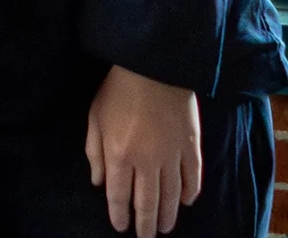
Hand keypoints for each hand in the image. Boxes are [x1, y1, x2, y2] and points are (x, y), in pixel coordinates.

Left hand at [86, 64, 202, 237]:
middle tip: (146, 237)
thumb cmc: (118, 90)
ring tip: (165, 227)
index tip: (121, 227)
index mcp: (119, 155)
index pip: (119, 196)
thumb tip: (99, 182)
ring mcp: (172, 157)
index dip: (119, 214)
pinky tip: (186, 202)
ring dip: (168, 215)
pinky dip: (190, 193)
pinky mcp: (191, 147)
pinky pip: (193, 178)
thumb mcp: (95, 118)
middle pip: (147, 202)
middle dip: (146, 224)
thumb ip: (95, 153)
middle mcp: (147, 162)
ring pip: (172, 196)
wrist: (154, 66)